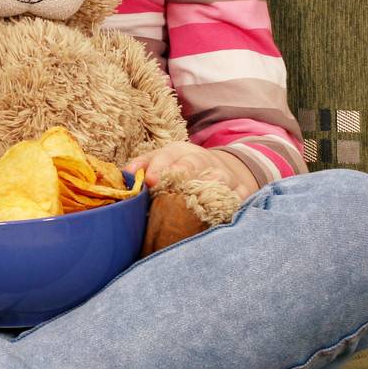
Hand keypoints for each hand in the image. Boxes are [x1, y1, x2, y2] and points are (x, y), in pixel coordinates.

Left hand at [124, 140, 258, 200]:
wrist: (221, 166)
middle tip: (174, 184)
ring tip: (199, 204)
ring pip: (220, 180)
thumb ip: (143, 165)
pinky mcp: (241, 191)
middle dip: (184, 172)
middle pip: (195, 164)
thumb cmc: (182, 167)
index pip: (169, 156)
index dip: (159, 167)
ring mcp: (225, 176)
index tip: (150, 181)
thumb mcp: (162, 159)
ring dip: (210, 189)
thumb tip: (126, 174)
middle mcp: (204, 162)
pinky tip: (224, 216)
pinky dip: (234, 205)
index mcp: (181, 153)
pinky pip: (240, 198)